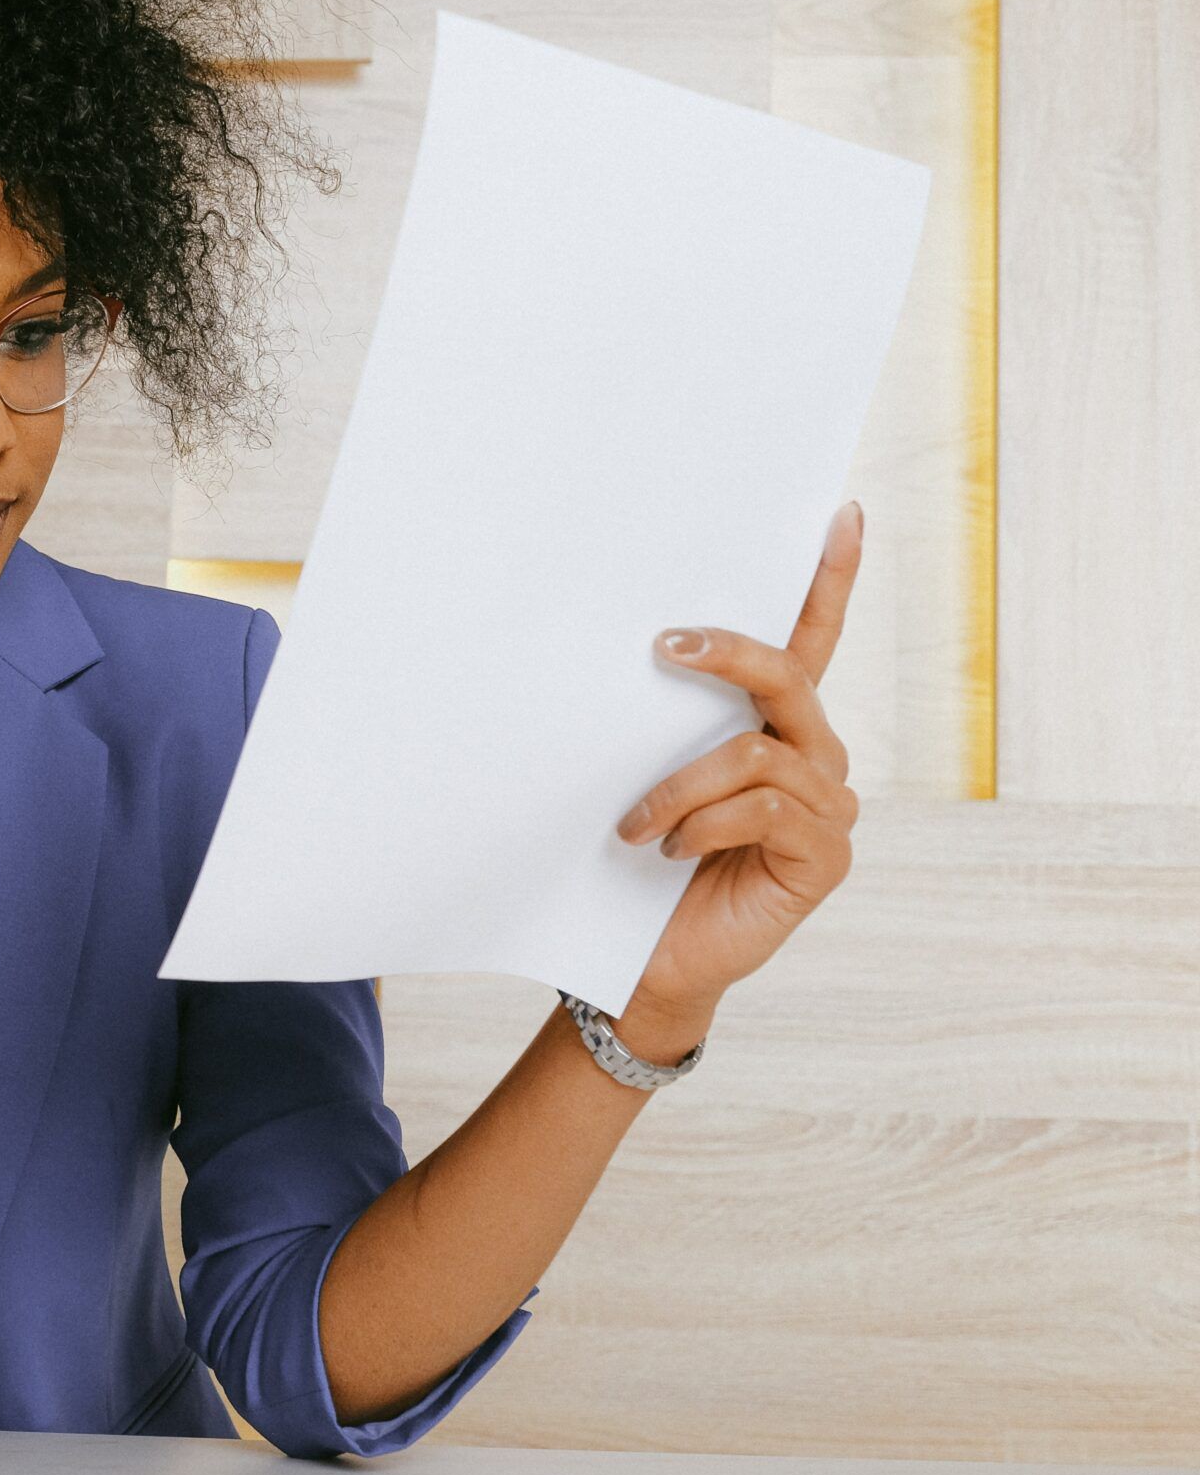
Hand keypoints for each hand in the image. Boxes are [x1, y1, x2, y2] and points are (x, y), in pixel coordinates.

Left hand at [614, 501, 864, 1026]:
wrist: (646, 961)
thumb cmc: (640, 864)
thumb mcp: (645, 775)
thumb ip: (661, 721)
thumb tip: (636, 647)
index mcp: (775, 728)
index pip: (811, 640)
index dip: (831, 580)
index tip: (841, 513)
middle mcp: (815, 757)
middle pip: (789, 676)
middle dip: (728, 653)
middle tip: (665, 644)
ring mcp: (828, 807)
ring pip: (758, 753)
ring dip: (680, 785)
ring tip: (633, 823)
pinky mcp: (824, 856)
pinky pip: (765, 807)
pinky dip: (702, 823)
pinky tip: (666, 851)